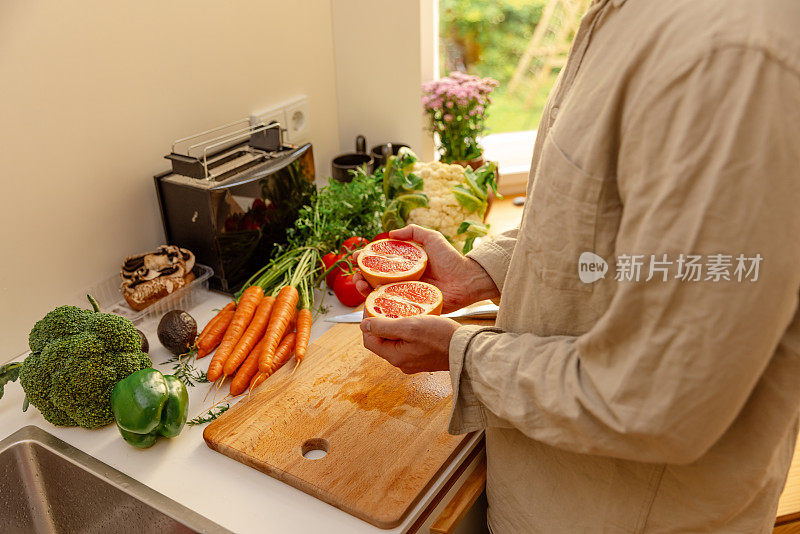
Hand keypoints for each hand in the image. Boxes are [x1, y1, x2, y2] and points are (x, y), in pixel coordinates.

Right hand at [354, 225, 498, 312]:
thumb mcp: (432, 238)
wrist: (467, 279)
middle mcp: (402, 280)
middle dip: (360, 277)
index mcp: (404, 266)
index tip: (357, 256)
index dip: (366, 260)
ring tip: (362, 286)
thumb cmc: (452, 259)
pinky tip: (374, 302)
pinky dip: (381, 306)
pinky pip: (394, 308)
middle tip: (357, 274)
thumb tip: (391, 233)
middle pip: (374, 280)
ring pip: (379, 295)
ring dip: (365, 291)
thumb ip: (413, 231)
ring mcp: (406, 294)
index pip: (379, 263)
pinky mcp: (412, 308)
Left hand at [360, 315, 460, 373]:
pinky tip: (416, 320)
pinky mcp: (423, 356)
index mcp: (394, 356)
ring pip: (395, 341)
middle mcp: (401, 362)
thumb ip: (384, 327)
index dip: (368, 323)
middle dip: (382, 323)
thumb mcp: (409, 327)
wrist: (467, 349)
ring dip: (396, 326)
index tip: (374, 307)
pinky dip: (408, 331)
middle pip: (381, 340)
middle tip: (388, 306)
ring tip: (402, 311)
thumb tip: (364, 326)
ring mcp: (413, 361)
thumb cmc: (441, 338)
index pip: (369, 340)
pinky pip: (408, 343)